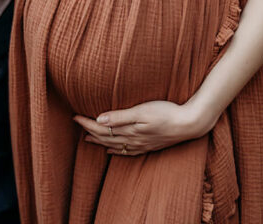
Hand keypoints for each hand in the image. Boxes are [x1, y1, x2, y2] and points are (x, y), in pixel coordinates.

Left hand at [73, 100, 208, 156]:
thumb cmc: (166, 112)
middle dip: (90, 131)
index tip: (74, 116)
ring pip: (115, 145)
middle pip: (106, 137)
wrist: (188, 124)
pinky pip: (127, 151)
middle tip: (77, 124)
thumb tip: (99, 120)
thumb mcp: (142, 111)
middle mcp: (133, 139)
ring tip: (88, 138)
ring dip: (100, 141)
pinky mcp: (149, 145)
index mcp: (129, 130)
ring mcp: (141, 144)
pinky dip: (116, 150)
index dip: (87, 123)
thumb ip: (120, 116)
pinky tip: (111, 150)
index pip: (102, 128)